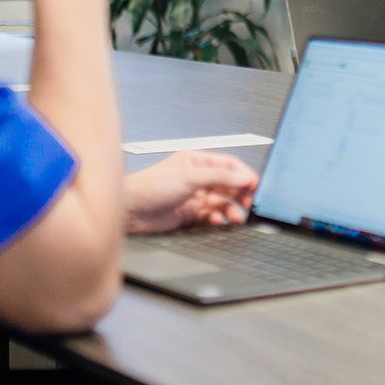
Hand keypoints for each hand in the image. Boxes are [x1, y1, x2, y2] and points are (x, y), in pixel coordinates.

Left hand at [124, 150, 258, 234]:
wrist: (129, 210)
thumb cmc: (151, 187)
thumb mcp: (190, 177)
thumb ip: (220, 176)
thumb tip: (244, 177)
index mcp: (196, 162)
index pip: (228, 165)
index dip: (243, 174)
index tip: (254, 186)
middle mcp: (196, 178)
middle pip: (227, 184)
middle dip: (239, 194)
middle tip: (248, 203)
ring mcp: (193, 196)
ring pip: (221, 201)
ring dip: (231, 209)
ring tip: (236, 217)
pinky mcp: (189, 213)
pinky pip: (210, 215)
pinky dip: (218, 219)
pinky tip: (218, 222)